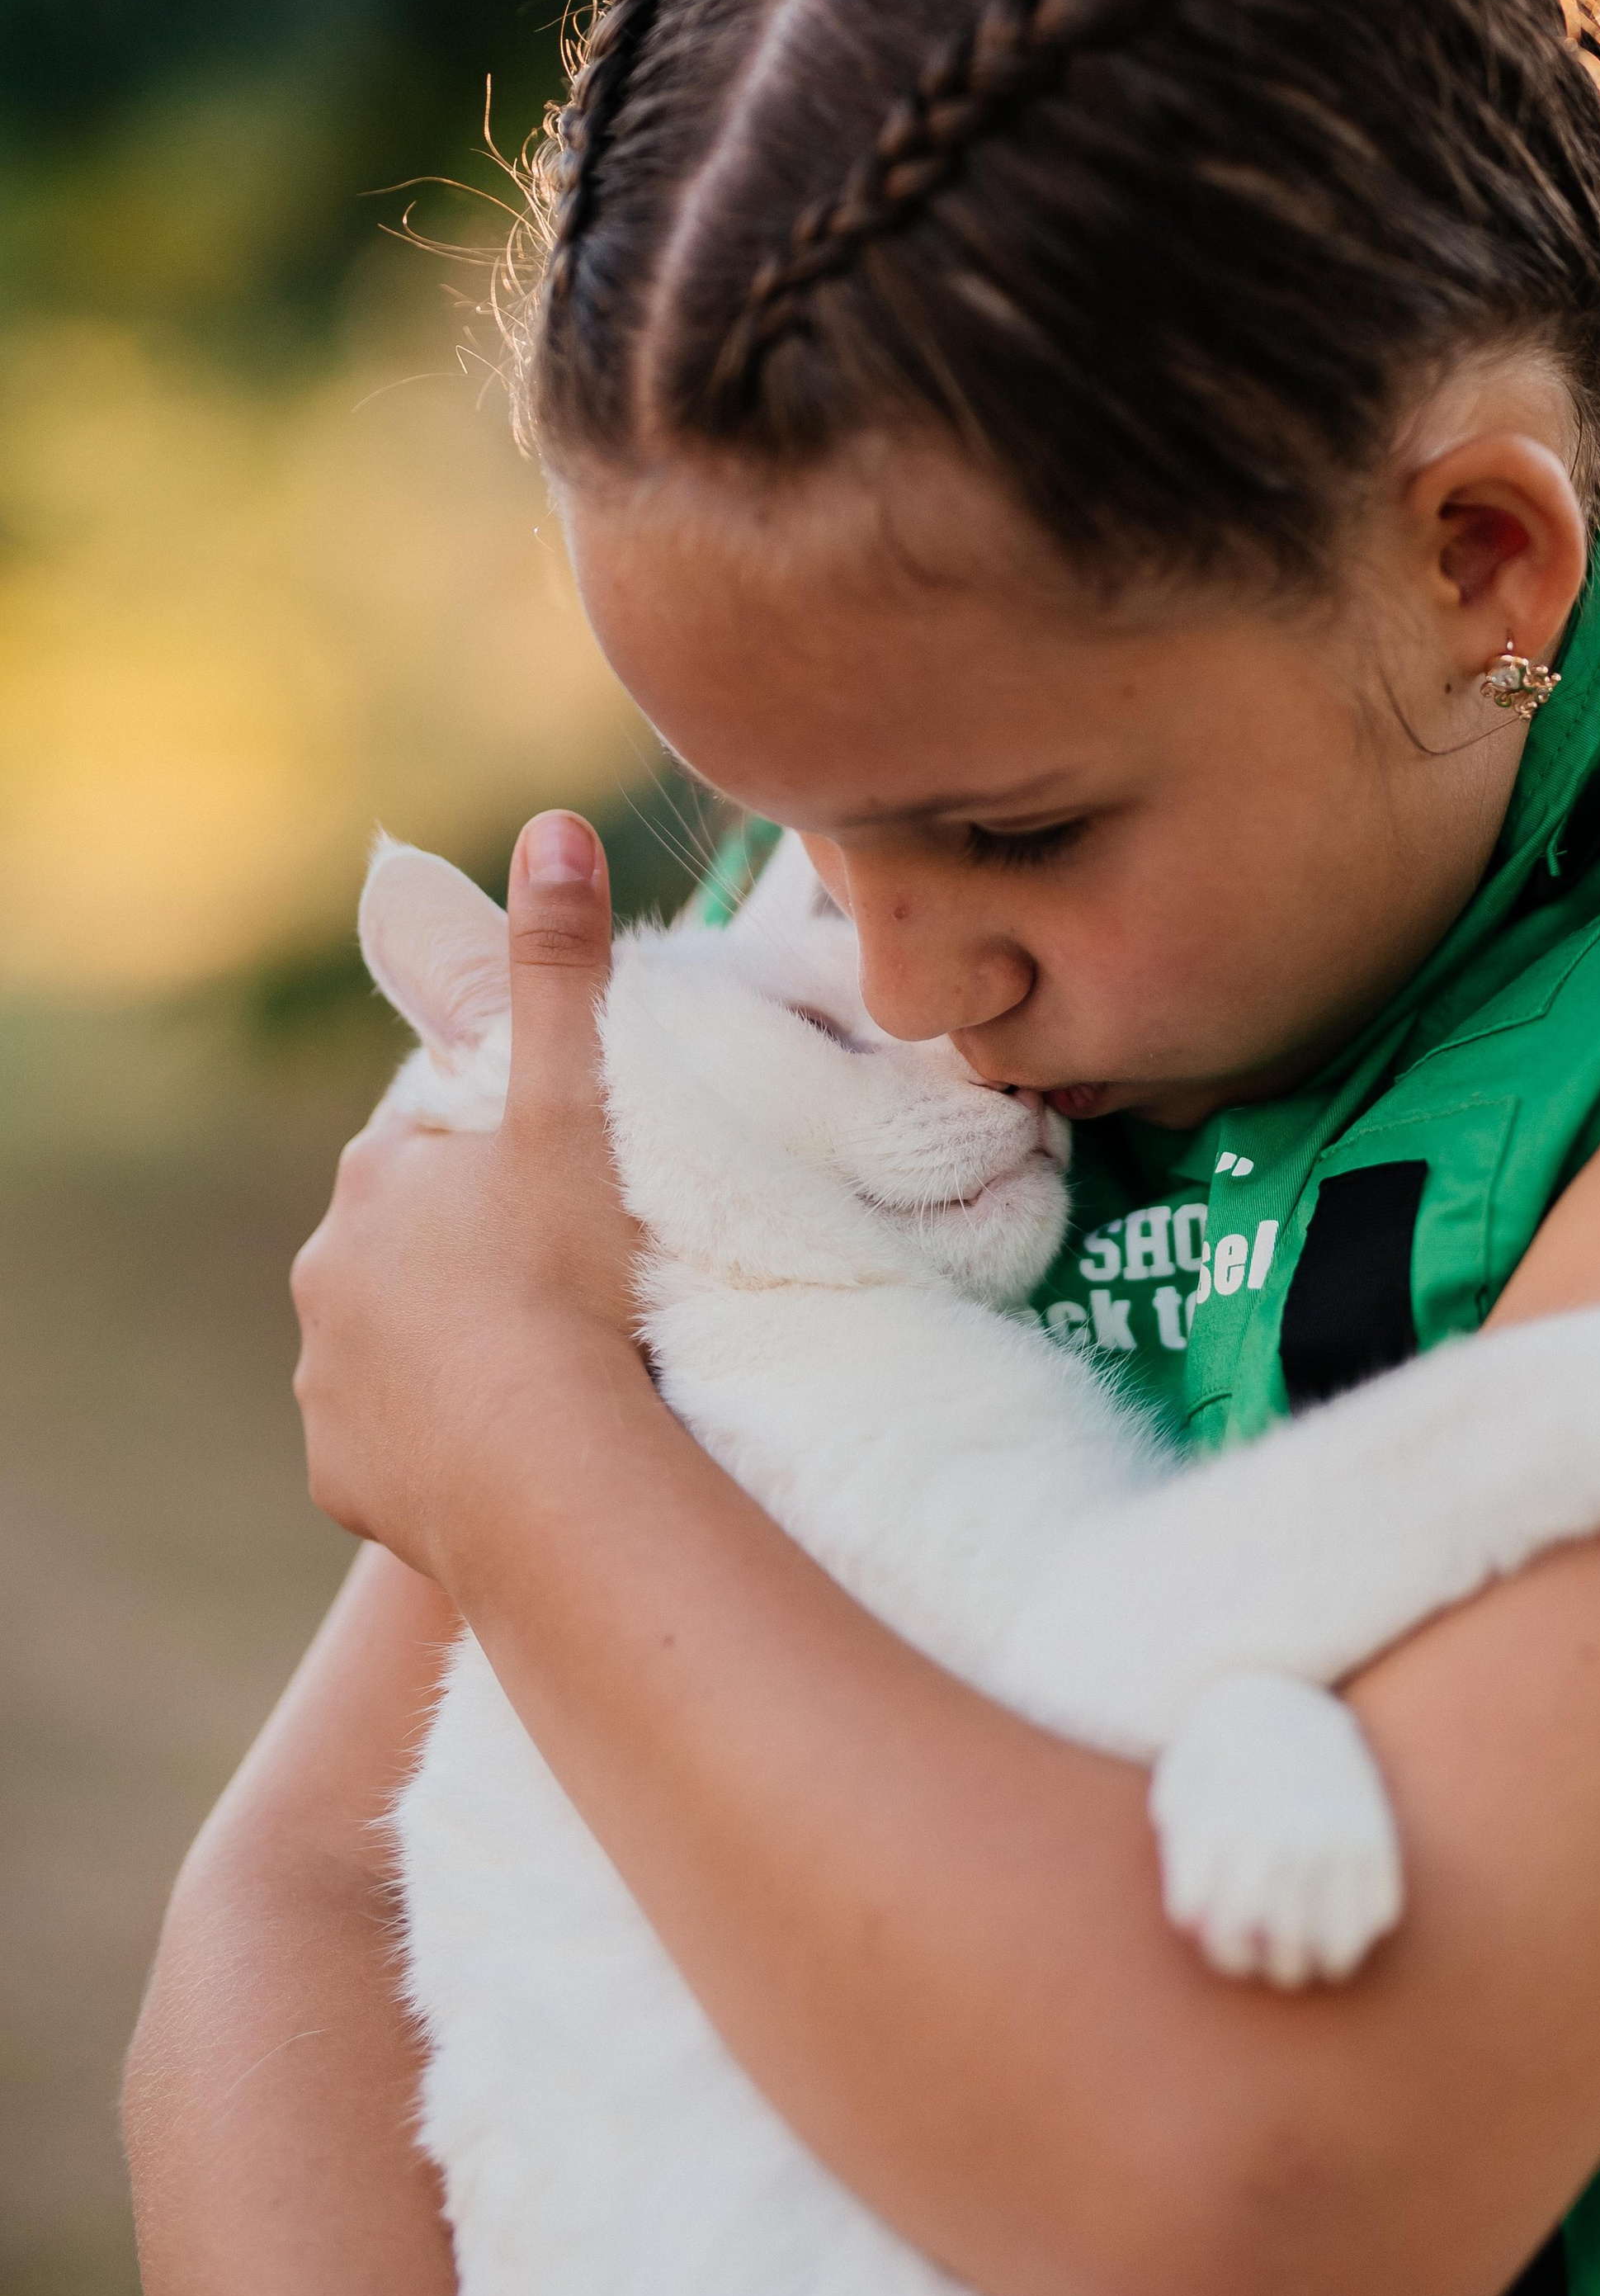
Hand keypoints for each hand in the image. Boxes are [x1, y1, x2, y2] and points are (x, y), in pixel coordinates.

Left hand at [292, 812, 648, 1584]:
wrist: (539, 1467)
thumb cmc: (562, 1274)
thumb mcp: (576, 1105)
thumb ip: (562, 969)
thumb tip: (554, 825)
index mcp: (377, 1175)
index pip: (431, 1138)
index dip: (496, 1151)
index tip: (560, 1180)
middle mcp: (328, 1271)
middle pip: (406, 1242)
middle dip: (466, 1250)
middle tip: (567, 1276)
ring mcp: (327, 1379)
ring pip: (393, 1341)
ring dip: (453, 1344)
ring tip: (547, 1363)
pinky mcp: (343, 1470)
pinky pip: (391, 1440)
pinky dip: (438, 1434)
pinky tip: (506, 1437)